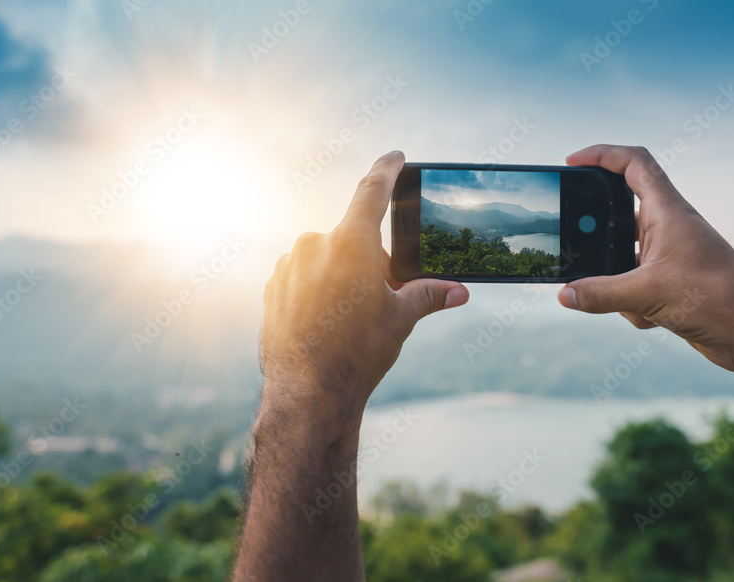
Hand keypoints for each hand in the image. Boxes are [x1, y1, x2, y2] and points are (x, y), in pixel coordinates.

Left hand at [261, 151, 468, 422]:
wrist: (307, 392)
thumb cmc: (357, 353)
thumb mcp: (400, 319)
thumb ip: (428, 295)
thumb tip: (460, 290)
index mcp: (350, 242)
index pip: (373, 190)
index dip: (387, 169)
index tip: (396, 157)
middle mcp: (315, 244)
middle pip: (353, 237)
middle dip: (369, 259)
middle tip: (380, 294)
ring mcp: (289, 264)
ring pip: (327, 258)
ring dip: (342, 274)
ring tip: (350, 316)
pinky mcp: (273, 285)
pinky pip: (303, 275)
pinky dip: (318, 288)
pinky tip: (326, 321)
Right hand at [558, 145, 733, 374]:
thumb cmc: (719, 299)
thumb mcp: (648, 295)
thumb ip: (600, 294)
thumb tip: (564, 295)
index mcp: (668, 213)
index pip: (633, 164)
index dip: (601, 155)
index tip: (572, 162)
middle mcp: (669, 228)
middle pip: (620, 212)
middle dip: (598, 235)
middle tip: (577, 243)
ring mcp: (669, 256)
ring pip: (622, 257)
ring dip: (617, 282)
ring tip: (626, 301)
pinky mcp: (670, 283)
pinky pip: (633, 286)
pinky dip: (633, 305)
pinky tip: (652, 319)